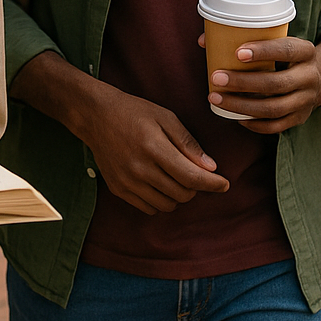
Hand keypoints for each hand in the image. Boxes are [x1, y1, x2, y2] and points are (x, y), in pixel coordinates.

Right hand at [9, 50, 226, 214]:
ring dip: (178, 195)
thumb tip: (210, 167)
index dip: (213, 184)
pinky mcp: (118, 189)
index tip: (225, 184)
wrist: (96, 116)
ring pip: (167, 205)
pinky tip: (159, 183)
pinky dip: (160, 200)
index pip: (191, 177)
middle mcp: (140, 169)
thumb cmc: (134, 112)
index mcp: (154, 148)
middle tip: (193, 171)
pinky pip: (148, 208)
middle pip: (182, 194)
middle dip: (195, 186)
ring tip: (175, 177)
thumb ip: (188, 143)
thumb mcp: (166, 117)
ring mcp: (127, 182)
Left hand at [203, 27, 320, 132]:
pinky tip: (234, 117)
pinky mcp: (300, 118)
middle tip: (216, 77)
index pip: (286, 50)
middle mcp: (310, 77)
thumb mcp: (279, 40)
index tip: (237, 52)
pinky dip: (253, 123)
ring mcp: (307, 100)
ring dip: (242, 105)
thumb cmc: (287, 54)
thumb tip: (204, 40)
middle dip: (243, 82)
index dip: (263, 51)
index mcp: (306, 51)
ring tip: (216, 97)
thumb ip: (245, 37)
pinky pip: (275, 126)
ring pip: (273, 108)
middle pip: (276, 83)